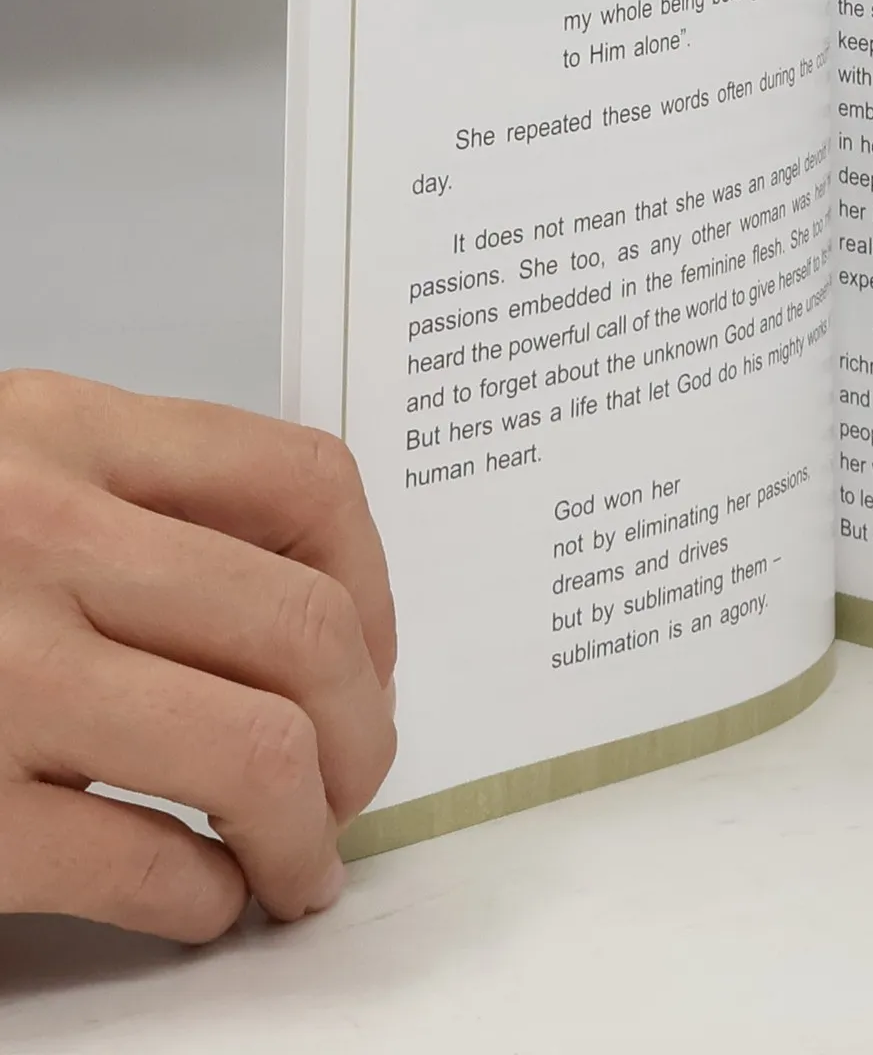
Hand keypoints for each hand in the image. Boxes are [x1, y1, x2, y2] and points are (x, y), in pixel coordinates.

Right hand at [0, 372, 395, 942]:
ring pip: (255, 751)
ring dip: (309, 829)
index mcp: (60, 430)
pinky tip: (200, 899)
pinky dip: (205, 898)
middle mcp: (35, 534)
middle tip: (356, 776)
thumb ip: (133, 499)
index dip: (377, 583)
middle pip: (304, 629)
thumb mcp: (3, 467)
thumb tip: (316, 609)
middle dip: (363, 727)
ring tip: (299, 860)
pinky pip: (145, 865)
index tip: (373, 653)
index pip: (304, 481)